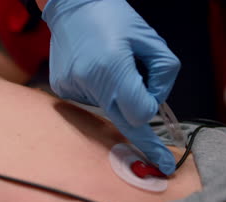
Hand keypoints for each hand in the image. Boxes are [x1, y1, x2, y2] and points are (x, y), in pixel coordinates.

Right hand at [42, 0, 179, 173]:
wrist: (73, 6)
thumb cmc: (115, 18)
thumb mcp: (151, 40)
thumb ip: (162, 75)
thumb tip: (154, 104)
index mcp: (113, 67)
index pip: (139, 114)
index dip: (152, 118)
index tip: (164, 151)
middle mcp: (90, 81)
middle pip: (123, 123)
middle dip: (143, 140)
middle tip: (161, 163)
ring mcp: (72, 86)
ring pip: (108, 110)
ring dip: (118, 99)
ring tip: (112, 67)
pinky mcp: (62, 87)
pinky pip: (91, 101)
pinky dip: (101, 92)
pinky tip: (95, 70)